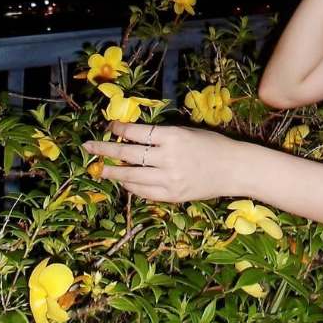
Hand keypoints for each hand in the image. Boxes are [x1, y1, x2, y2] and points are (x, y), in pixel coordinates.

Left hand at [82, 121, 242, 203]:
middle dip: (105, 150)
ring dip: (113, 172)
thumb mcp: (187, 132)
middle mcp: (168, 157)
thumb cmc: (213, 145)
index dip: (120, 129)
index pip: (138, 132)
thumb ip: (162, 136)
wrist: (234, 168)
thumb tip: (133, 137)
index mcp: (173, 136)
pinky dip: (130, 186)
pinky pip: (143, 192)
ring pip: (131, 176)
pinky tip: (124, 182)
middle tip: (88, 147)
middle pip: (128, 154)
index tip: (109, 126)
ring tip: (100, 169)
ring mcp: (169, 179)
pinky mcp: (171, 195)